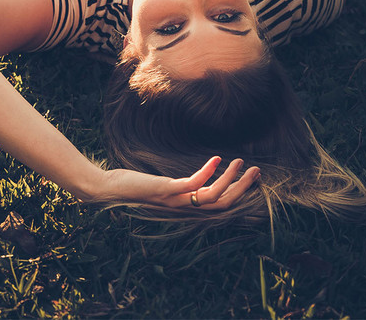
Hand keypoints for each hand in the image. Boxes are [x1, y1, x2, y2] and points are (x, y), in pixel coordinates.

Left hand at [87, 155, 260, 210]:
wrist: (108, 190)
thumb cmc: (134, 185)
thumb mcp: (164, 185)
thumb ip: (181, 184)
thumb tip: (198, 176)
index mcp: (185, 206)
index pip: (220, 205)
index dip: (239, 193)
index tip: (252, 177)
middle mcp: (183, 207)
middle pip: (222, 203)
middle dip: (242, 187)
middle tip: (256, 170)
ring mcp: (175, 200)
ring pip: (212, 196)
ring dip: (230, 180)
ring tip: (239, 161)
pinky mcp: (165, 191)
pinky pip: (192, 185)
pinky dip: (207, 172)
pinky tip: (216, 159)